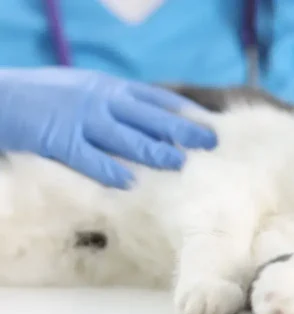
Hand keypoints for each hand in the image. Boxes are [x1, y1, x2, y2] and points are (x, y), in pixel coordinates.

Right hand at [0, 67, 216, 188]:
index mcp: (110, 87)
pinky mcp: (59, 140)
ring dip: (155, 151)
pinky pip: (89, 158)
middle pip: (151, 118)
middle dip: (183, 130)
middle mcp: (102, 100)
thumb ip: (116, 101)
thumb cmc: (49, 95)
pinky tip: (129, 183)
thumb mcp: (87, 88)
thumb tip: (147, 119)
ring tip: (180, 163)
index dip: (183, 112)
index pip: (156, 99)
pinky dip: (110, 171)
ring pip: (127, 138)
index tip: (206, 123)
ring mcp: (82, 120)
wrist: (3, 96)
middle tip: (209, 142)